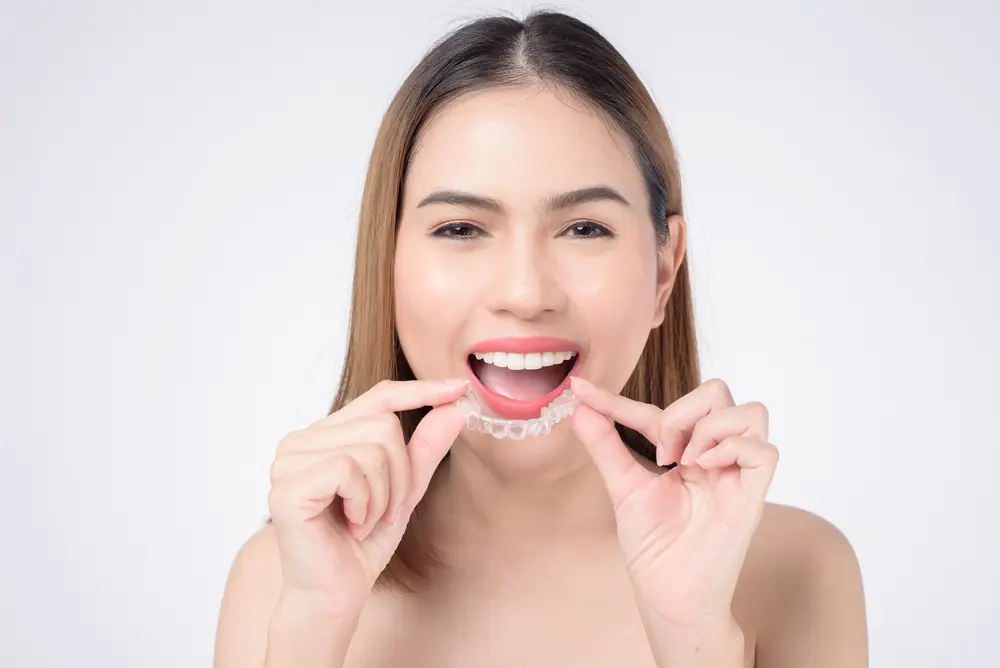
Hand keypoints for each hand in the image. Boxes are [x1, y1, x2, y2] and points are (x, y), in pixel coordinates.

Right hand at [267, 378, 467, 618]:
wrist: (335, 594)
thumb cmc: (363, 543)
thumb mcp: (405, 489)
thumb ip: (424, 448)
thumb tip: (454, 407)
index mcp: (325, 434)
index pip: (377, 396)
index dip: (419, 390)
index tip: (457, 388)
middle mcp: (301, 440)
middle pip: (383, 424)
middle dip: (401, 475)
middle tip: (384, 512)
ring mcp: (288, 461)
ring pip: (372, 448)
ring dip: (384, 495)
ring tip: (365, 521)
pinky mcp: (287, 486)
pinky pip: (350, 469)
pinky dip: (365, 503)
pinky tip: (352, 525)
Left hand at [570, 376, 777, 631]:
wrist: (667, 595)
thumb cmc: (654, 548)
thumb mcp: (622, 487)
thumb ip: (605, 445)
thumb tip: (578, 406)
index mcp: (688, 453)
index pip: (661, 409)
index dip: (618, 399)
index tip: (580, 390)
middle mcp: (717, 458)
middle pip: (719, 393)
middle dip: (682, 410)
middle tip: (661, 452)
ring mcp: (737, 475)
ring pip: (751, 412)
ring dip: (708, 427)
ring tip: (684, 461)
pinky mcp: (752, 496)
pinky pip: (763, 450)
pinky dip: (730, 448)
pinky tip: (702, 469)